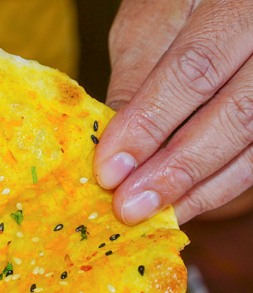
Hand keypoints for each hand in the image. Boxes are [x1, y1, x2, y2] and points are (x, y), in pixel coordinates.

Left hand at [95, 0, 252, 224]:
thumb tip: (116, 142)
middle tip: (131, 206)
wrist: (230, 1)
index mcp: (240, 3)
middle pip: (239, 113)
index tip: (109, 169)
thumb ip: (139, 72)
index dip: (149, 124)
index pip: (193, 70)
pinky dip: (224, 183)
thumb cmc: (185, 1)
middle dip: (179, 167)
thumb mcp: (154, 17)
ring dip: (204, 186)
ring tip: (158, 214)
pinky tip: (188, 201)